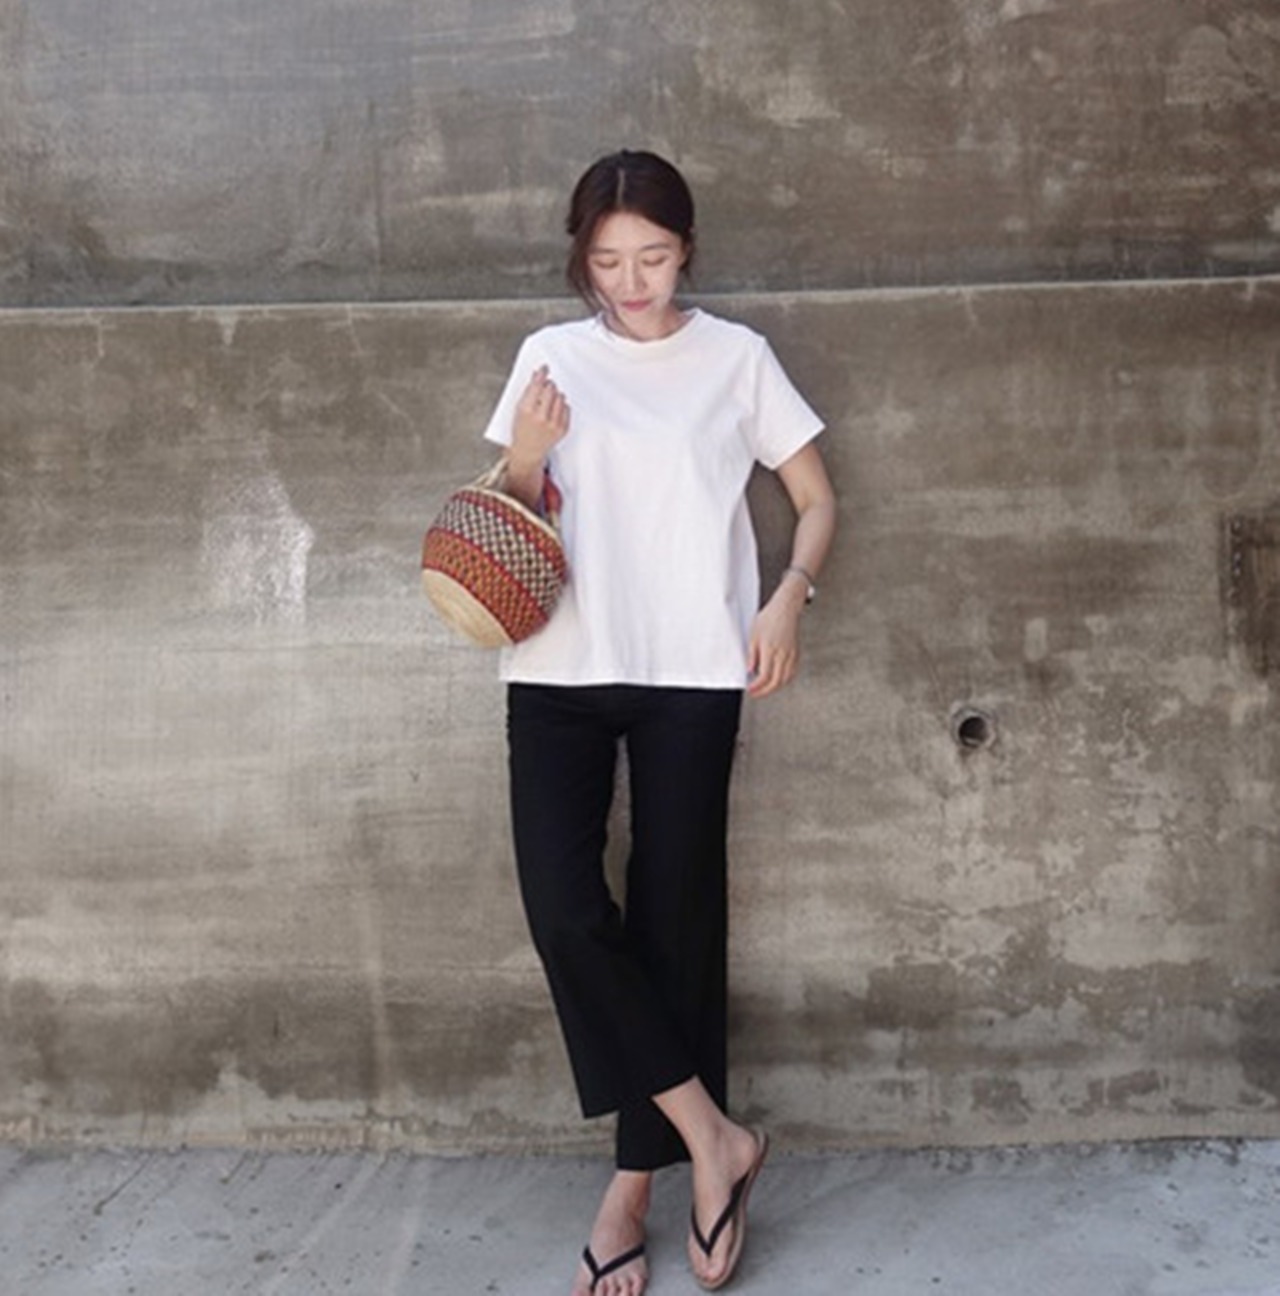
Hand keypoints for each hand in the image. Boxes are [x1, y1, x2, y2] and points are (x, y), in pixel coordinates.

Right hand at [511, 365, 570, 464]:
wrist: (528, 451)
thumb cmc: (521, 430)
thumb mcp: (518, 410)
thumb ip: (528, 392)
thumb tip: (537, 375)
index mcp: (527, 411)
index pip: (537, 385)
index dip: (541, 374)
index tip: (545, 368)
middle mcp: (541, 418)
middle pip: (551, 389)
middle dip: (548, 385)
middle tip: (545, 387)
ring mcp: (553, 424)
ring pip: (560, 397)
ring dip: (555, 395)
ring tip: (547, 402)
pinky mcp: (563, 429)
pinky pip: (566, 408)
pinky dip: (561, 406)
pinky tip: (553, 411)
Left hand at [745, 582, 805, 697]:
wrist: (786, 608)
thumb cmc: (770, 617)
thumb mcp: (754, 635)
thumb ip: (752, 655)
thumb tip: (750, 669)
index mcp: (771, 650)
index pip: (764, 677)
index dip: (757, 687)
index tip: (750, 689)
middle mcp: (783, 655)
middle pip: (776, 682)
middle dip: (765, 691)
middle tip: (756, 693)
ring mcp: (791, 655)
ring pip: (786, 679)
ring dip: (775, 687)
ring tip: (765, 688)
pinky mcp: (796, 653)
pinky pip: (792, 672)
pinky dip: (785, 680)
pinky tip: (778, 680)